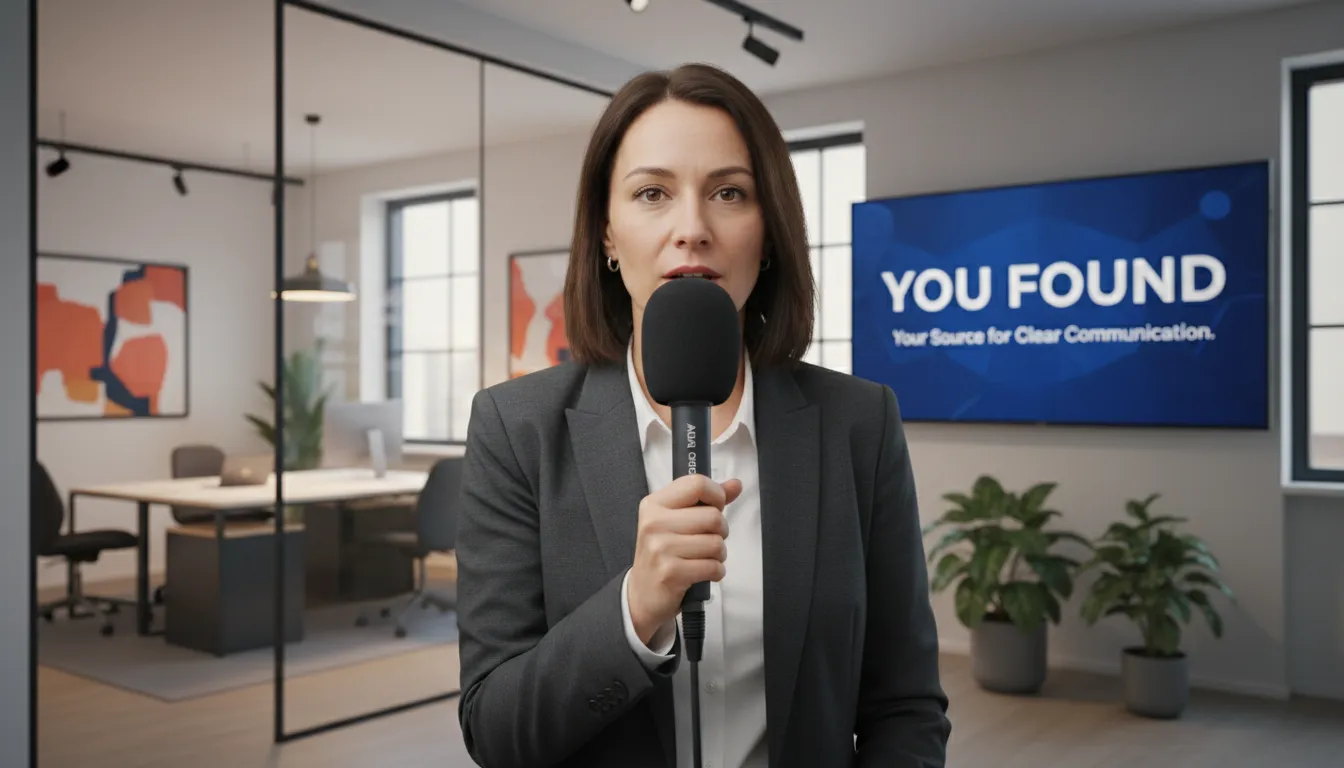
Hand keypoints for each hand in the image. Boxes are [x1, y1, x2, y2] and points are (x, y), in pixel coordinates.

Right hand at [626, 474, 742, 645]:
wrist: (641, 595)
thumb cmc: (662, 555)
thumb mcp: (676, 521)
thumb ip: (707, 501)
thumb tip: (735, 484)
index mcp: (655, 504)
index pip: (697, 484)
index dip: (717, 496)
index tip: (715, 508)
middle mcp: (654, 523)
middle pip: (713, 516)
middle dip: (720, 532)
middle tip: (709, 540)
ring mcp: (661, 548)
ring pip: (716, 543)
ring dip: (719, 554)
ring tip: (704, 558)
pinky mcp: (671, 572)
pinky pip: (713, 566)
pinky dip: (716, 572)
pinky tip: (703, 573)